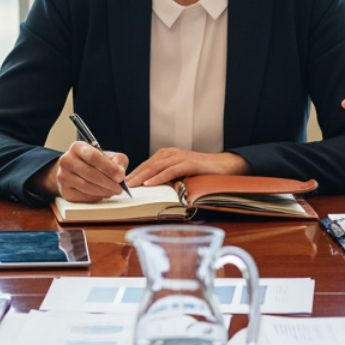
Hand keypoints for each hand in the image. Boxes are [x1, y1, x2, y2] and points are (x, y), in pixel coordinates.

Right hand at [36, 141, 130, 201]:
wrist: (76, 171)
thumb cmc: (94, 162)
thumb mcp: (108, 156)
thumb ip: (117, 161)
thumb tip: (120, 173)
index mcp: (77, 147)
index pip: (93, 157)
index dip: (108, 167)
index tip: (120, 176)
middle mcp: (66, 160)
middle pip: (90, 173)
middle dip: (108, 182)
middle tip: (120, 188)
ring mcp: (63, 176)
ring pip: (86, 186)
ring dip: (103, 191)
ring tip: (113, 191)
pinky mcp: (65, 191)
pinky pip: (83, 196)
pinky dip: (96, 197)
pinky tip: (103, 194)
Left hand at [126, 148, 248, 186]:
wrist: (225, 166)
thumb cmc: (202, 173)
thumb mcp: (180, 175)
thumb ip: (167, 179)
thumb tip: (150, 190)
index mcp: (167, 155)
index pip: (146, 165)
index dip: (134, 174)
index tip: (121, 183)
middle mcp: (171, 153)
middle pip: (148, 165)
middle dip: (133, 175)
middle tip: (120, 185)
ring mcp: (180, 157)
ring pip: (156, 167)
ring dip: (142, 176)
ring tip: (131, 185)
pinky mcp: (189, 163)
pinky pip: (170, 171)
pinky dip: (159, 177)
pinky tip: (149, 184)